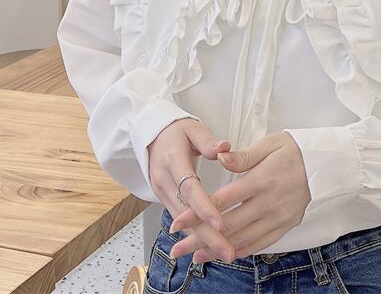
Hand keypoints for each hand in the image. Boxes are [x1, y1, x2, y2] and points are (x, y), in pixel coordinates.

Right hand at [146, 118, 236, 261]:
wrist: (152, 135)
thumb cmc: (177, 131)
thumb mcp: (193, 128)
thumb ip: (208, 141)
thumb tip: (224, 149)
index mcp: (172, 160)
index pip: (189, 188)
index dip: (204, 207)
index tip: (220, 224)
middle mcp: (164, 180)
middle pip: (186, 213)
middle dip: (207, 235)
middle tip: (227, 252)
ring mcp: (161, 192)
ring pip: (182, 221)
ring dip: (203, 239)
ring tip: (225, 253)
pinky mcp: (164, 199)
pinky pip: (180, 220)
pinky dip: (195, 234)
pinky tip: (210, 246)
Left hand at [168, 132, 310, 261]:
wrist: (327, 165)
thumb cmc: (295, 150)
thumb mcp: (270, 144)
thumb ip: (243, 156)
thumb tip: (220, 157)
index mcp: (261, 180)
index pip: (222, 201)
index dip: (198, 213)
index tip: (177, 222)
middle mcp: (268, 204)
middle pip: (227, 226)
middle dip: (199, 239)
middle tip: (177, 249)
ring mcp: (277, 218)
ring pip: (242, 239)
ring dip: (217, 250)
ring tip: (195, 257)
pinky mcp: (285, 226)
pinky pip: (260, 244)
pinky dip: (242, 251)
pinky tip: (226, 255)